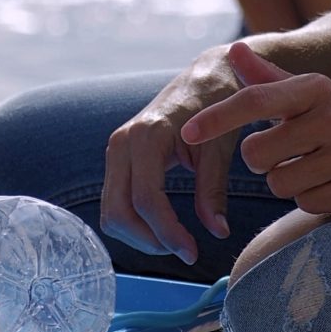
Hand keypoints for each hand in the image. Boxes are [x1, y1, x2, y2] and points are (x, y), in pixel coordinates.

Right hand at [100, 46, 240, 264]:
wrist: (204, 78)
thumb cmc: (216, 107)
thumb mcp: (219, 148)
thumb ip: (213, 191)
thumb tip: (217, 232)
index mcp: (147, 136)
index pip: (146, 199)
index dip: (167, 233)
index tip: (193, 253)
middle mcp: (122, 142)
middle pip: (118, 211)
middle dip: (149, 240)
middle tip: (184, 251)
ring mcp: (115, 150)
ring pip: (111, 212)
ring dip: (140, 236)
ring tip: (175, 241)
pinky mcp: (118, 158)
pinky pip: (115, 202)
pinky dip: (134, 222)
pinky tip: (163, 226)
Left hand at [181, 41, 330, 213]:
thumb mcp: (309, 91)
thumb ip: (268, 79)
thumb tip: (234, 51)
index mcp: (316, 89)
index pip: (255, 100)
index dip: (217, 117)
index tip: (187, 132)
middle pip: (258, 154)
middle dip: (261, 159)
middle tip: (285, 151)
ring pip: (280, 183)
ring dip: (286, 181)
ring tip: (313, 166)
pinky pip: (306, 204)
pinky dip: (310, 198)